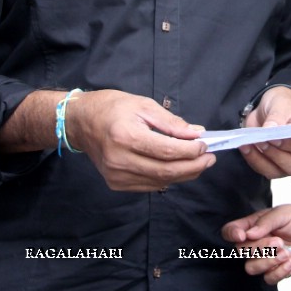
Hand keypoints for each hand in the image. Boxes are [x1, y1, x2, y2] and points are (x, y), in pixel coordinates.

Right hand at [66, 89, 213, 190]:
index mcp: (126, 136)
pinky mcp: (116, 184)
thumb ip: (171, 122)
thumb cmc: (111, 108)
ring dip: (184, 174)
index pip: (167, 151)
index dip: (191, 151)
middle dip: (194, 166)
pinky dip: (168, 178)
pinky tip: (179, 168)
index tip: (206, 145)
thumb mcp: (143, 105)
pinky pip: (150, 185)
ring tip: (199, 163)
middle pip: (166, 171)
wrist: (80, 122)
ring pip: (160, 182)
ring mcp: (116, 175)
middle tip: (210, 158)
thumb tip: (196, 134)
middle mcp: (119, 160)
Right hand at [222, 204, 290, 283]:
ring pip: (251, 268)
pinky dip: (279, 272)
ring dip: (268, 261)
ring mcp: (266, 258)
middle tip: (279, 241)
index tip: (242, 235)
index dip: (231, 234)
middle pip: (241, 251)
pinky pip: (268, 279)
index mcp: (253, 226)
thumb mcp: (284, 213)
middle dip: (259, 248)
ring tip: (285, 252)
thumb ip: (265, 222)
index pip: (230, 231)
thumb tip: (248, 234)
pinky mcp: (278, 271)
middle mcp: (256, 243)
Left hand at [240, 86, 290, 178]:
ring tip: (248, 143)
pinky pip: (265, 170)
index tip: (275, 137)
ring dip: (261, 158)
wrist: (274, 109)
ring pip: (279, 171)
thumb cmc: (285, 105)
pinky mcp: (278, 169)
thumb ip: (277, 116)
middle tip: (261, 140)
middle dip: (276, 154)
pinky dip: (253, 160)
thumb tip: (270, 130)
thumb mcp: (281, 103)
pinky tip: (246, 147)